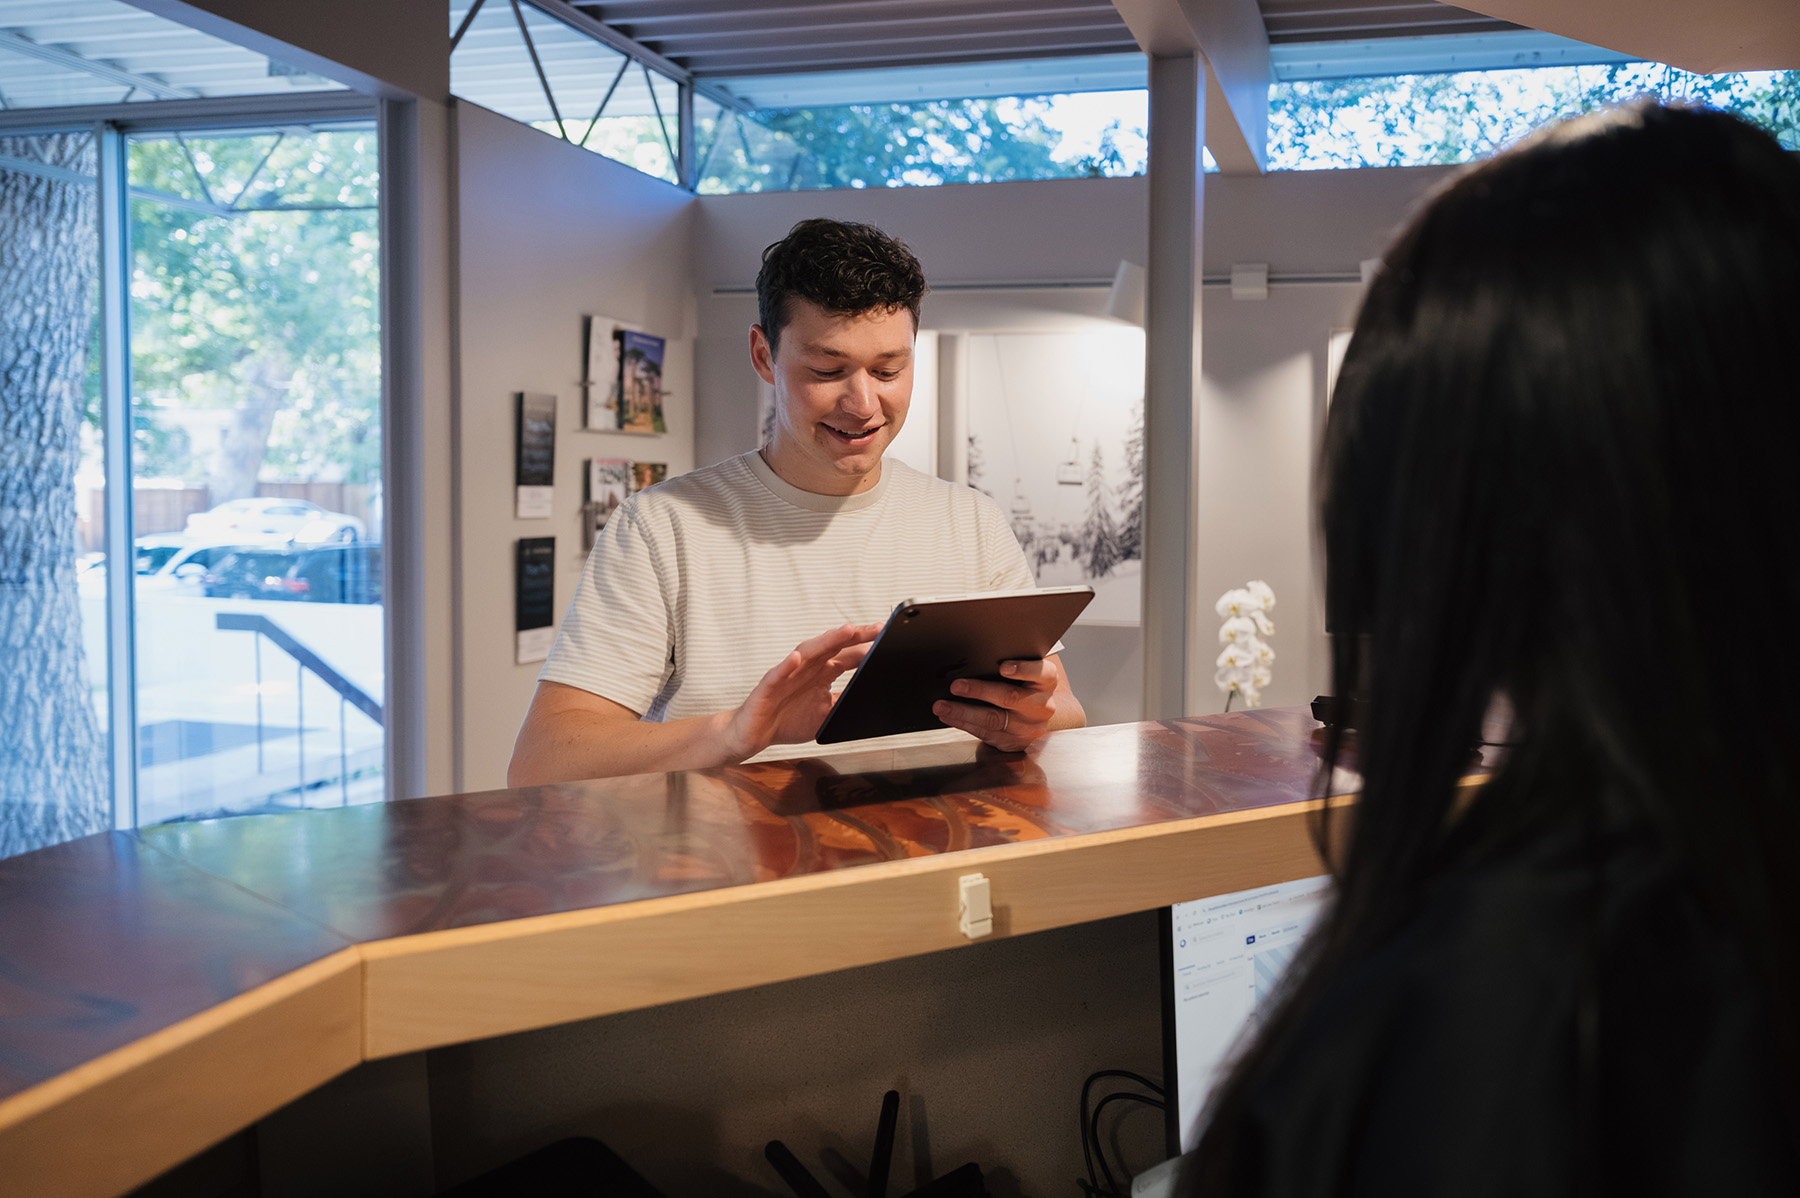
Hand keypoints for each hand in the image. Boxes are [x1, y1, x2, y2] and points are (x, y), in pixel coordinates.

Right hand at [722, 623, 881, 759]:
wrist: (754, 734)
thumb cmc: (787, 720)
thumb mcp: (826, 715)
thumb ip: (844, 703)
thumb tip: (869, 698)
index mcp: (821, 673)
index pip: (847, 655)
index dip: (866, 647)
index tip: (886, 638)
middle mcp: (806, 668)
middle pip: (832, 647)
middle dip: (854, 637)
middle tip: (877, 628)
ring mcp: (787, 674)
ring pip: (808, 653)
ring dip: (826, 641)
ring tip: (845, 631)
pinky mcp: (768, 686)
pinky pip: (778, 674)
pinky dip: (787, 666)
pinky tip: (796, 659)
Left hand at [931, 656, 1065, 751]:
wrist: (1036, 714)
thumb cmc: (1025, 684)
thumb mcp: (1025, 669)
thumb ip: (1010, 660)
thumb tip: (974, 653)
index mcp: (1047, 681)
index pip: (1041, 672)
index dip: (1023, 669)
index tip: (1003, 667)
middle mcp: (1042, 705)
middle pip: (1010, 697)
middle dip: (979, 691)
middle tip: (956, 686)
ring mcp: (1029, 727)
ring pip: (994, 720)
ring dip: (964, 712)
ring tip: (942, 706)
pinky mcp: (1015, 742)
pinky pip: (987, 734)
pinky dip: (965, 725)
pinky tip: (950, 716)